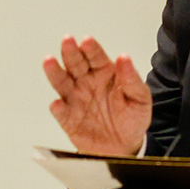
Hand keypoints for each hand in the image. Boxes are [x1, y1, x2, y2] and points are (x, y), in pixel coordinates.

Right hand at [42, 35, 152, 156]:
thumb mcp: (140, 98)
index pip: (96, 57)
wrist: (125, 147)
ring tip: (49, 62)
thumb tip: (124, 58)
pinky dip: (58, 108)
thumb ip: (132, 79)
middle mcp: (86, 83)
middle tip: (67, 42)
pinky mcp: (69, 119)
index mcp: (104, 73)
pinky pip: (62, 113)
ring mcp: (76, 100)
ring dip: (55, 72)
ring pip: (62, 83)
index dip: (91, 48)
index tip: (87, 41)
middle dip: (70, 52)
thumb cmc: (132, 119)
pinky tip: (57, 103)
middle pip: (75, 64)